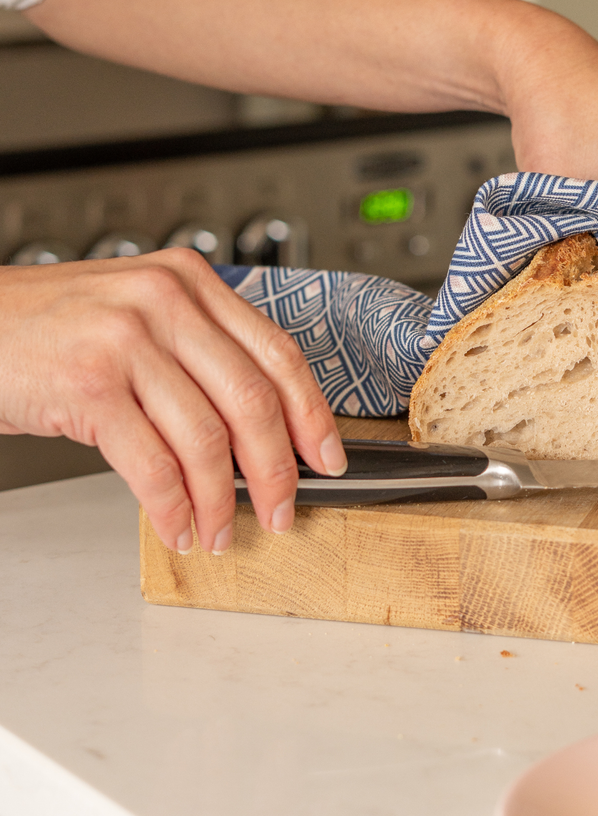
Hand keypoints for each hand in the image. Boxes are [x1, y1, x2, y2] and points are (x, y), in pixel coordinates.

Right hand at [0, 250, 346, 551]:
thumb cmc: (52, 328)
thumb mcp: (139, 316)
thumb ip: (200, 354)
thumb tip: (261, 434)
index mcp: (190, 283)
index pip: (279, 355)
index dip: (314, 416)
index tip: (328, 459)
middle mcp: (165, 303)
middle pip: (254, 402)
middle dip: (276, 472)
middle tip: (281, 511)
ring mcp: (125, 341)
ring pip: (207, 440)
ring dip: (220, 502)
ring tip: (219, 531)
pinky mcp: (87, 385)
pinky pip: (152, 465)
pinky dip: (172, 508)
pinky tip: (177, 527)